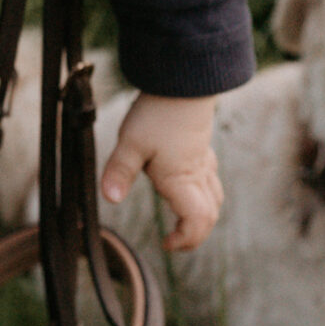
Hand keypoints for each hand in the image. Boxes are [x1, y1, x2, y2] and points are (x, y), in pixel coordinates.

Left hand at [101, 92, 222, 251]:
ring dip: (202, 215)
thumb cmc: (157, 113)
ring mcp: (203, 160)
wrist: (184, 81)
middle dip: (195, 234)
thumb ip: (119, 171)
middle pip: (210, 215)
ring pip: (214, 197)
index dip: (186, 239)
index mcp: (182, 179)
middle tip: (174, 239)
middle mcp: (198, 173)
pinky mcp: (202, 146)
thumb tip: (110, 199)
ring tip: (180, 219)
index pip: (197, 222)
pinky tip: (185, 183)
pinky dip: (203, 193)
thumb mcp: (130, 142)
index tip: (166, 243)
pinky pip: (211, 178)